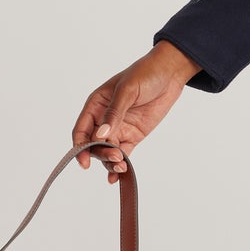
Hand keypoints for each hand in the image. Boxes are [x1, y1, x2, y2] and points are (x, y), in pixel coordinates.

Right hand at [72, 41, 200, 183]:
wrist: (170, 74)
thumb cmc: (145, 74)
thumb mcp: (127, 91)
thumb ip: (114, 113)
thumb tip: (102, 134)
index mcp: (96, 105)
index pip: (81, 130)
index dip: (80, 147)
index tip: (85, 162)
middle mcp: (104, 119)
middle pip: (94, 144)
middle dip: (101, 155)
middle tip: (115, 158)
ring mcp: (119, 128)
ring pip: (108, 152)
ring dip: (110, 162)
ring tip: (121, 167)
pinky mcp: (133, 135)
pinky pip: (123, 153)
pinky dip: (120, 165)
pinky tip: (119, 176)